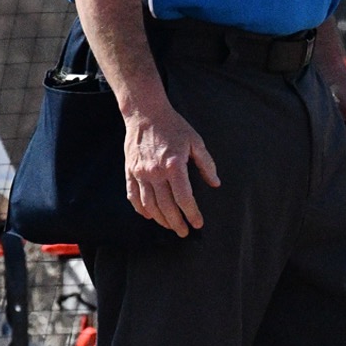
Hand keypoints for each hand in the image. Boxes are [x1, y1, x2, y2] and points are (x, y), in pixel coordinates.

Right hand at [124, 106, 218, 236]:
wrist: (145, 113)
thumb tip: (215, 184)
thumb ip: (207, 165)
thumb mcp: (196, 142)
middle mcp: (155, 172)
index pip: (184, 198)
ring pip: (149, 205)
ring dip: (160, 219)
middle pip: (166, 206)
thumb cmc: (174, 126)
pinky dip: (140, 208)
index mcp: (174, 166)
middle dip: (176, 223)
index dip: (192, 214)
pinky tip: (149, 216)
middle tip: (184, 232)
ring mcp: (140, 173)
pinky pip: (133, 195)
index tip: (198, 223)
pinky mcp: (130, 171)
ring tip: (170, 226)